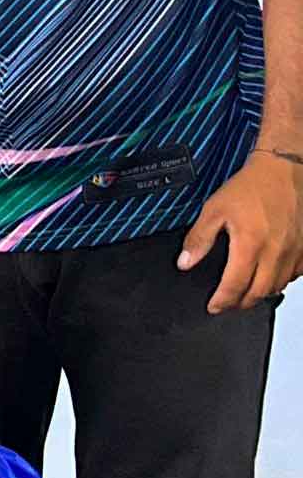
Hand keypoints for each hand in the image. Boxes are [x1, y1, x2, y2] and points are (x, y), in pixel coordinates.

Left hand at [179, 151, 302, 312]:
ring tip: (245, 292)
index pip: (235, 286)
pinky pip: (295, 275)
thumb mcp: (214, 209)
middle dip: (240, 303)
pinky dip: (281, 281)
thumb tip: (185, 262)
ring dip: (260, 294)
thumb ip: (199, 239)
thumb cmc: (252, 186)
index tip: (214, 307)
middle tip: (227, 303)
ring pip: (278, 286)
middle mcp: (276, 252)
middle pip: (258, 292)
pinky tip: (268, 277)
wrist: (284, 170)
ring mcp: (295, 252)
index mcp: (251, 244)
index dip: (222, 301)